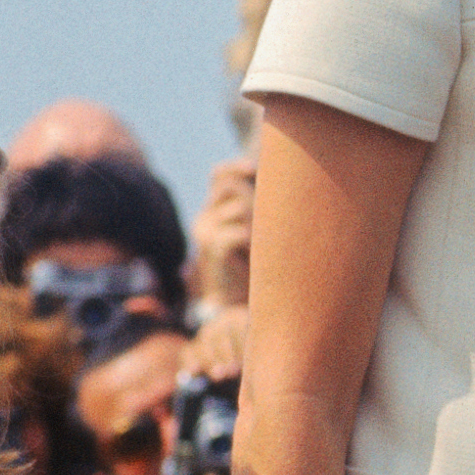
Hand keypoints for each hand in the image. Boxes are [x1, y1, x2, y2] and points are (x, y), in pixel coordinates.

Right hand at [196, 159, 254, 310]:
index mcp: (212, 211)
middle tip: (270, 227)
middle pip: (233, 186)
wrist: (239, 306)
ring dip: (261, 224)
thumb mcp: (260, 229)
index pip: (219, 175)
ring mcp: (205, 232)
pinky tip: (257, 258)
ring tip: (265, 247)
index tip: (256, 170)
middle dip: (257, 199)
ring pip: (241, 208)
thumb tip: (268, 178)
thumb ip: (260, 204)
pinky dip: (254, 242)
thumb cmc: (260, 265)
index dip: (238, 168)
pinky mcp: (213, 247)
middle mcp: (204, 218)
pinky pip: (241, 230)